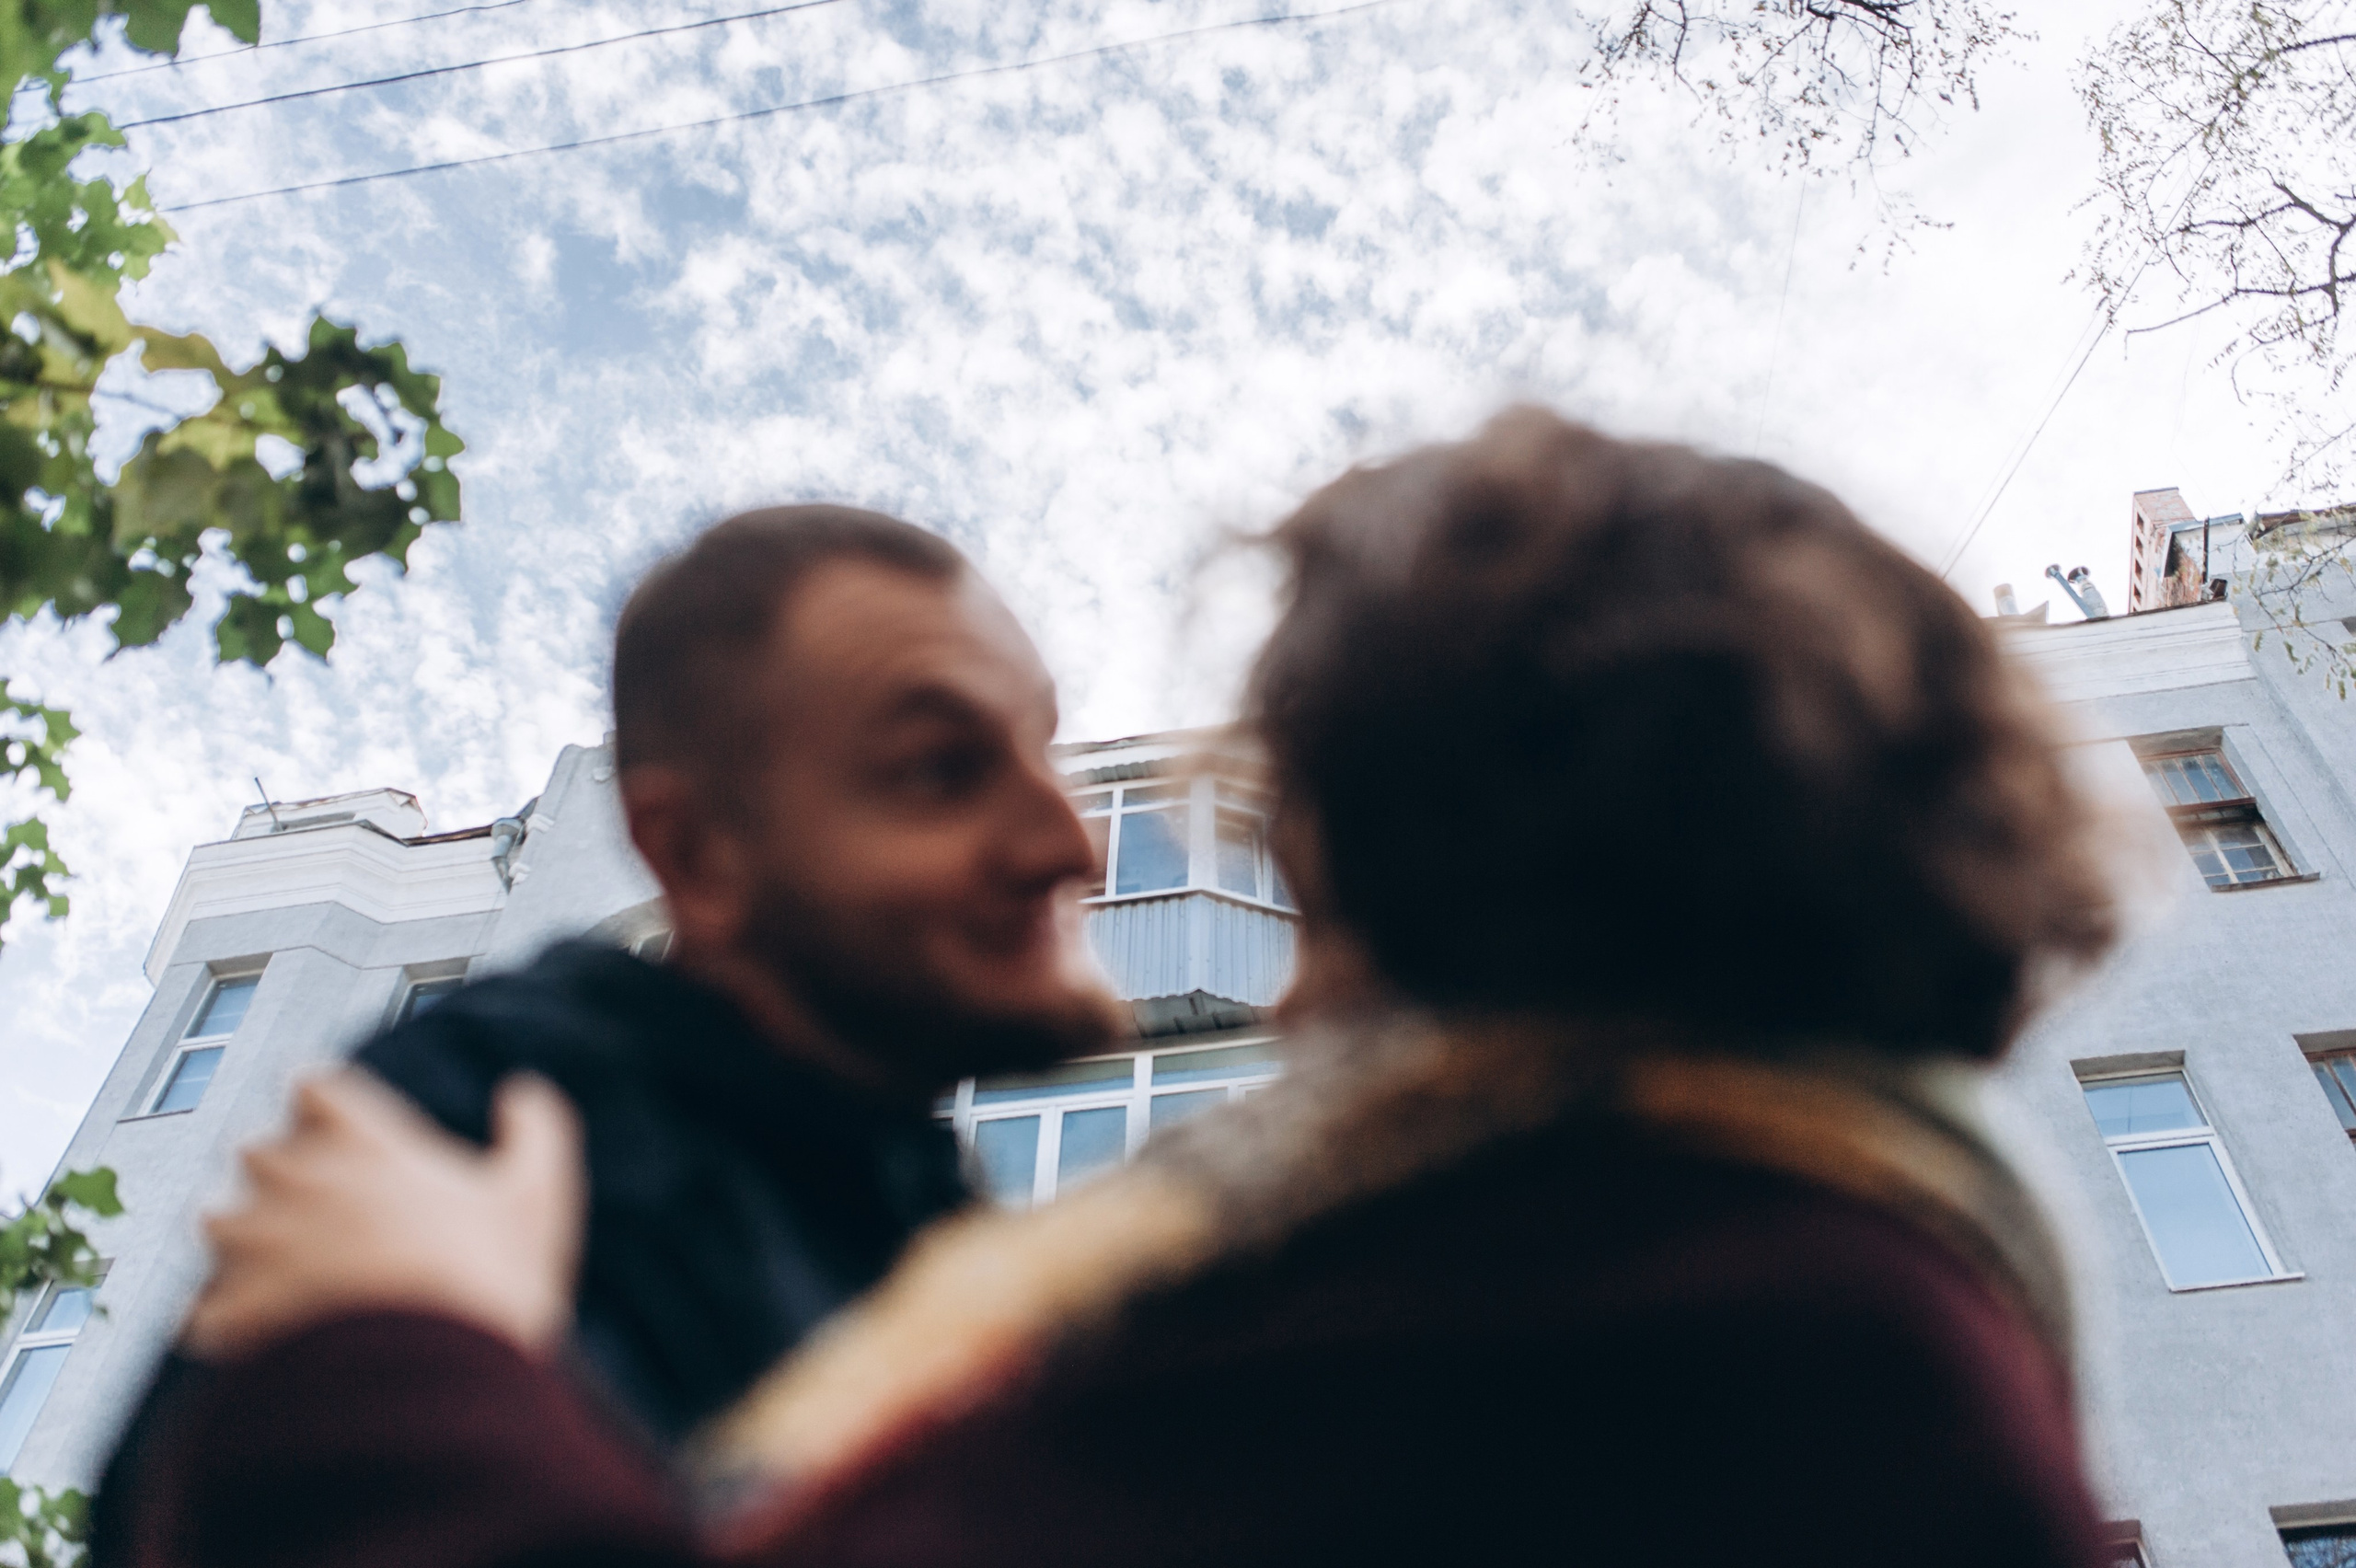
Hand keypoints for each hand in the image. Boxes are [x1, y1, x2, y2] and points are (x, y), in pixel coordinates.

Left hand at [183, 1070, 585, 1363]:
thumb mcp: (537, 1199)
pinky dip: (228, 1321)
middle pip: (256, 1151)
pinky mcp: (230, 1316)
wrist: (425, 1388)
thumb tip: (524, 1091)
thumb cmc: (483, 1285)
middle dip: (280, 1171)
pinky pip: (206, 1311)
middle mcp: (300, 1185)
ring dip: (243, 1239)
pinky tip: (263, 1338)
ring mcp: (255, 1250)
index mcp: (368, 1148)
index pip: (317, 1089)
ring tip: (284, 1270)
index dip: (326, 1104)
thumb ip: (536, 1133)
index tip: (342, 1124)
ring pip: (217, 1224)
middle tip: (320, 1202)